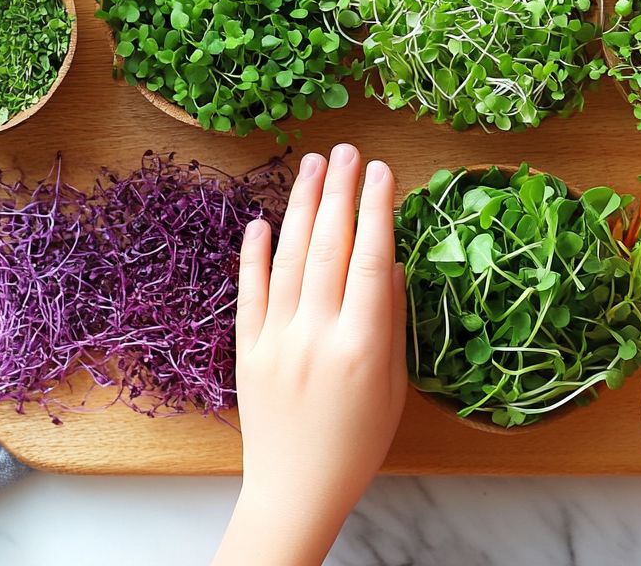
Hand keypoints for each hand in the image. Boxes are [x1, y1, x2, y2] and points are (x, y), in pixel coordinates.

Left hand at [213, 144, 407, 565]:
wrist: (296, 489)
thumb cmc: (358, 442)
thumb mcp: (394, 384)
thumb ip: (391, 320)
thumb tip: (389, 261)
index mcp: (361, 346)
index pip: (371, 261)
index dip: (377, 210)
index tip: (383, 171)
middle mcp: (316, 335)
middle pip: (329, 248)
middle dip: (340, 192)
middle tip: (347, 150)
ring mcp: (276, 340)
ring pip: (289, 259)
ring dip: (302, 206)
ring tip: (313, 165)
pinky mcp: (246, 349)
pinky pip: (249, 291)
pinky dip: (254, 254)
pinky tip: (262, 220)